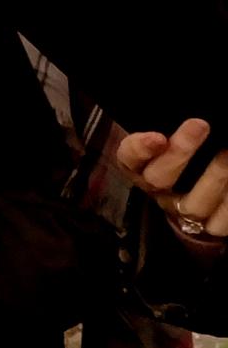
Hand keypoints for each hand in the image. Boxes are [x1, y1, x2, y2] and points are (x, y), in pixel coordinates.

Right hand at [117, 119, 227, 240]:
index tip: (158, 137)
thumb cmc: (187, 153)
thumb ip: (172, 132)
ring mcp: (183, 211)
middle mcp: (159, 190)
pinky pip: (220, 221)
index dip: (140, 149)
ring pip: (192, 204)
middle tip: (200, 125)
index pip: (129, 158)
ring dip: (214, 177)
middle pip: (158, 179)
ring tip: (227, 153)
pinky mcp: (210, 225)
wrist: (203, 190)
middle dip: (179, 152)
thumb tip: (191, 122)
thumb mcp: (171, 141)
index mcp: (141, 166)